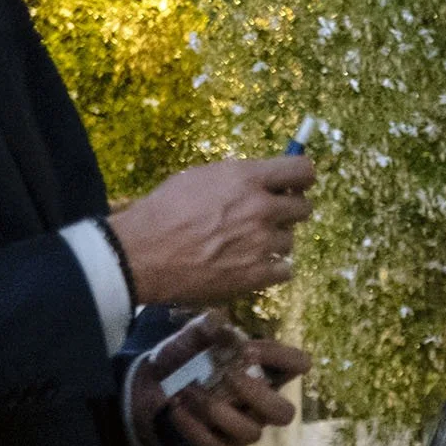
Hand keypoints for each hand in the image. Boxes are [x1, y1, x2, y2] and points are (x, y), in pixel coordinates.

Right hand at [110, 156, 315, 305]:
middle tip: (266, 218)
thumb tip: (263, 181)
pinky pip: (285, 269)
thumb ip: (237, 179)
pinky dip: (271, 269)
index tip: (295, 185)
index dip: (302, 178)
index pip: (303, 170)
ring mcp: (263, 243)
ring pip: (290, 241)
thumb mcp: (199, 178)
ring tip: (245, 245)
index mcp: (247, 178)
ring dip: (274, 242)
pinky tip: (248, 265)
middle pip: (304, 208)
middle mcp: (262, 208)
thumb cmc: (163, 211)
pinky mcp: (259, 274)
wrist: (142, 254)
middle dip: (288, 211)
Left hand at [135, 334, 303, 445]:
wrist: (149, 391)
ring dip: (216, 409)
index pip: (295, 365)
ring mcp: (244, 431)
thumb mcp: (190, 338)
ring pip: (249, 432)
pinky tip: (177, 409)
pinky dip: (195, 427)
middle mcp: (260, 406)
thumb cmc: (181, 361)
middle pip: (284, 413)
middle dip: (258, 395)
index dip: (285, 358)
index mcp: (263, 372)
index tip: (252, 350)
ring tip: (188, 390)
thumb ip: (205, 327)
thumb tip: (219, 321)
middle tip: (229, 376)